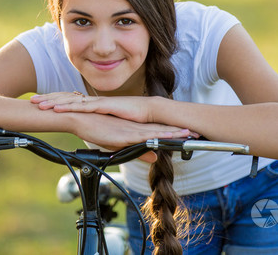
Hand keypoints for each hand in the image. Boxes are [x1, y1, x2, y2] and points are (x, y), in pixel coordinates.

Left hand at [31, 92, 153, 122]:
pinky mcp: (103, 106)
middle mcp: (93, 101)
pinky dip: (68, 107)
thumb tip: (94, 132)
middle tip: (32, 101)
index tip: (41, 104)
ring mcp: (97, 102)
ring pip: (70, 100)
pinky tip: (56, 108)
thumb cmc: (134, 120)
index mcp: (94, 105)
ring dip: (53, 101)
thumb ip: (102, 129)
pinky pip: (82, 106)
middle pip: (66, 97)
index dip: (55, 102)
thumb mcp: (112, 127)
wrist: (150, 112)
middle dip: (48, 98)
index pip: (70, 101)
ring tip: (38, 104)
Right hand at [66, 112, 195, 162]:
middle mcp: (137, 128)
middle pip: (162, 130)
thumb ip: (138, 151)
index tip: (190, 134)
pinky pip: (144, 136)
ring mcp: (132, 129)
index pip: (159, 131)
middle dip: (180, 132)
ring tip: (189, 134)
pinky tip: (167, 137)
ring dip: (173, 133)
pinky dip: (157, 136)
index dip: (175, 133)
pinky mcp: (125, 134)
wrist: (80, 119)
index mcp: (136, 129)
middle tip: (197, 133)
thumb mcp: (120, 145)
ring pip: (157, 132)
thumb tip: (155, 156)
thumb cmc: (96, 130)